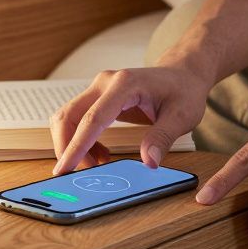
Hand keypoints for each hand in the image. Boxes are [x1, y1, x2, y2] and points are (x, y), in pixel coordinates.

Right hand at [51, 65, 211, 174]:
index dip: (76, 146)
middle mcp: (105, 83)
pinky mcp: (97, 97)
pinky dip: (81, 140)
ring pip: (68, 117)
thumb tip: (149, 162)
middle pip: (69, 116)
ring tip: (96, 165)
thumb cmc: (183, 91)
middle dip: (67, 148)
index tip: (64, 169)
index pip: (92, 119)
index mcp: (124, 85)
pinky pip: (77, 119)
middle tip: (82, 174)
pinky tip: (101, 154)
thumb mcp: (181, 116)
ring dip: (72, 145)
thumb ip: (162, 138)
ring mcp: (98, 88)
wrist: (181, 74)